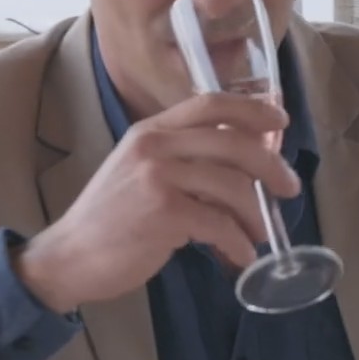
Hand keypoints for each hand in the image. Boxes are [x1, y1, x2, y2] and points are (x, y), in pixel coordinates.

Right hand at [16, 92, 299, 311]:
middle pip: (233, 142)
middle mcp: (155, 145)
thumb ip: (183, 159)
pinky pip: (219, 223)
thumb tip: (244, 164)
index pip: (211, 103)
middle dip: (271, 166)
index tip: (282, 119)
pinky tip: (241, 256)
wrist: (69, 256)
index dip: (253, 108)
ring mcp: (157, 176)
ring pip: (232, 185)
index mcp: (152, 130)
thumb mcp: (142, 172)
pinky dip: (238, 243)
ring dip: (256, 214)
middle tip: (290, 187)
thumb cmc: (112, 220)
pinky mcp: (163, 212)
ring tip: (260, 235)